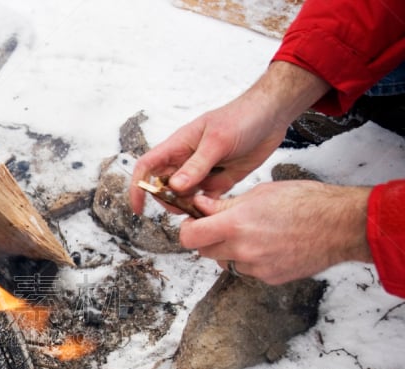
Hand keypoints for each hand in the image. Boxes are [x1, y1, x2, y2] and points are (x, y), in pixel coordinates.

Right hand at [130, 61, 329, 213]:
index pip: (147, 167)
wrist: (272, 115)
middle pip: (163, 187)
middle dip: (168, 201)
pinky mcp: (219, 180)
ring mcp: (202, 171)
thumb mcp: (217, 141)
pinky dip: (207, 208)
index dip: (139, 187)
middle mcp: (186, 160)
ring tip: (203, 209)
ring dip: (187, 206)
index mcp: (178, 146)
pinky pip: (206, 200)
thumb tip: (175, 187)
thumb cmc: (242, 117)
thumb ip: (196, 165)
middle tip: (185, 207)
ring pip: (183, 196)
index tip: (139, 207)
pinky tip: (216, 209)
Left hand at [179, 180, 372, 283]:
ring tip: (251, 233)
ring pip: (225, 262)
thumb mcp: (260, 193)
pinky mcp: (269, 278)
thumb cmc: (306, 202)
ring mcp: (256, 268)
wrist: (342, 225)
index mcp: (236, 225)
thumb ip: (225, 204)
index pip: (190, 237)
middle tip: (221, 225)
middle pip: (204, 251)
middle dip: (207, 238)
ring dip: (228, 250)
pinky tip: (268, 245)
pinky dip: (250, 260)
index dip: (187, 229)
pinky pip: (247, 270)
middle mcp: (242, 250)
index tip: (192, 222)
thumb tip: (200, 206)